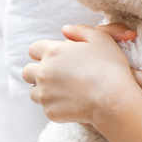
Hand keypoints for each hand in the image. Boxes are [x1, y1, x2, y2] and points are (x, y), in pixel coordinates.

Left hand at [22, 23, 141, 127]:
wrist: (114, 99)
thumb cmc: (110, 67)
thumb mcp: (101, 38)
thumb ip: (80, 30)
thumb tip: (64, 29)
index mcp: (53, 52)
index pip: (33, 49)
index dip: (43, 53)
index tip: (54, 58)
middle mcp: (43, 72)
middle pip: (27, 71)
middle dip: (37, 72)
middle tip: (55, 76)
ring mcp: (44, 93)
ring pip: (33, 92)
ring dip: (43, 90)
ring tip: (63, 92)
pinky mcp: (50, 111)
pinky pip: (46, 108)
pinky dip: (56, 106)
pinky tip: (72, 104)